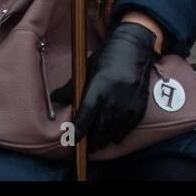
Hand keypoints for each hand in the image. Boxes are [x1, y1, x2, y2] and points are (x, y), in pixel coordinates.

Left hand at [50, 21, 157, 151]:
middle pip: (100, 126)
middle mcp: (113, 96)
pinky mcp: (139, 104)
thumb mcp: (87, 68)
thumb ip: (72, 86)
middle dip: (93, 140)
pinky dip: (122, 133)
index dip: (79, 129)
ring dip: (106, 139)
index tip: (74, 139)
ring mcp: (128, 101)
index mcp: (98, 86)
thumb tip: (56, 98)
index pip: (86, 114)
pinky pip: (129, 125)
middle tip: (89, 147)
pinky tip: (116, 137)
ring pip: (115, 128)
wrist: (134, 47)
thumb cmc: (107, 57)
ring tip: (100, 144)